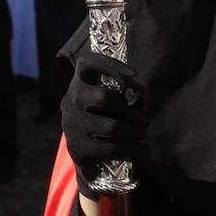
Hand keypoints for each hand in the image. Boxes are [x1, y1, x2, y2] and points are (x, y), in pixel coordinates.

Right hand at [60, 50, 148, 199]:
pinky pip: (112, 149)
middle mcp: (71, 100)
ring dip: (136, 133)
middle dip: (130, 109)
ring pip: (112, 126)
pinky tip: (143, 153)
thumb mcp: (111, 99)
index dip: (110, 64)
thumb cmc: (104, 116)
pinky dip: (134, 151)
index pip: (87, 63)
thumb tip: (139, 99)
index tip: (134, 75)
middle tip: (144, 120)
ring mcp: (72, 125)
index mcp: (79, 82)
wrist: (86, 152)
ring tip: (144, 137)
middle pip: (104, 96)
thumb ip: (126, 93)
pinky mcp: (78, 149)